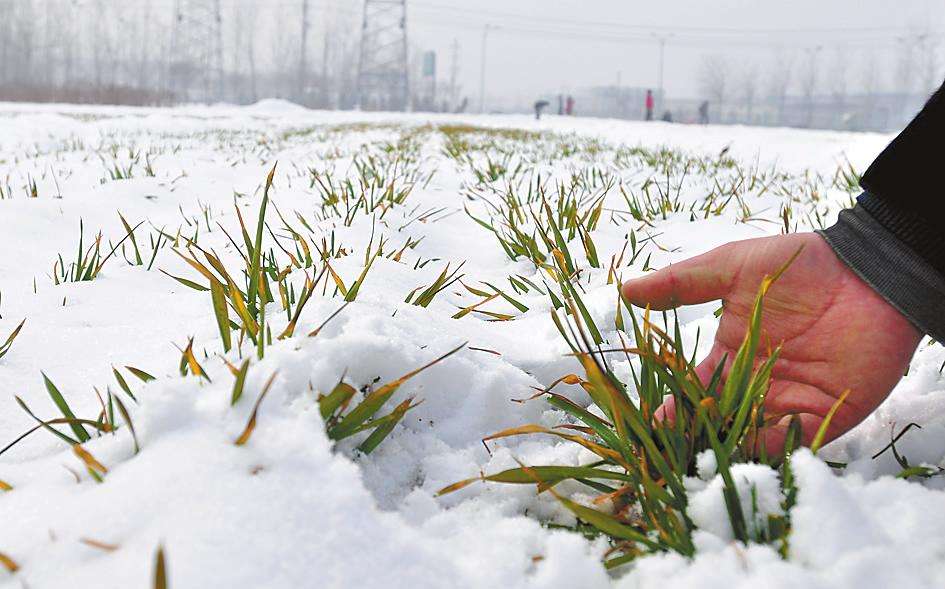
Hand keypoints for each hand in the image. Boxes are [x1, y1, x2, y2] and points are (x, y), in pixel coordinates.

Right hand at [621, 232, 921, 454]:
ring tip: (698, 461)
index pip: (691, 391)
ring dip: (725, 449)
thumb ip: (682, 283)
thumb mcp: (731, 268)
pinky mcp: (825, 414)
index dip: (669, 406)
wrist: (866, 271)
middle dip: (691, 438)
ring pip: (748, 437)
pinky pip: (792, 440)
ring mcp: (789, 402)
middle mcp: (755, 386)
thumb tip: (626, 290)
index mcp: (730, 357)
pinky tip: (744, 451)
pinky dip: (768, 447)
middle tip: (665, 453)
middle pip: (715, 422)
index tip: (647, 419)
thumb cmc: (798, 264)